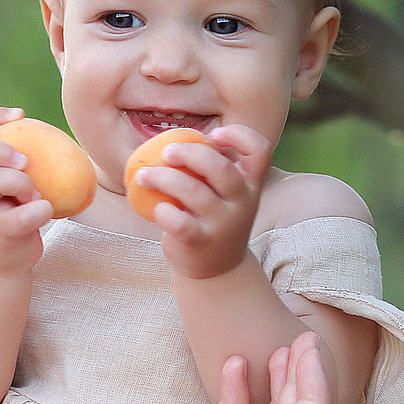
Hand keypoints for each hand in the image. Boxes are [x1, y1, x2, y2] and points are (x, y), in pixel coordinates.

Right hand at [0, 107, 52, 278]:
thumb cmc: (6, 218)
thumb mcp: (3, 189)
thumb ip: (13, 165)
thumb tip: (50, 135)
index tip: (19, 113)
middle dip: (0, 151)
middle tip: (25, 161)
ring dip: (22, 182)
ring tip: (33, 195)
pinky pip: (22, 215)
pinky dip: (40, 209)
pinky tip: (45, 211)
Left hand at [131, 124, 271, 281]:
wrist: (217, 269)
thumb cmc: (213, 217)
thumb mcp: (223, 193)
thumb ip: (211, 168)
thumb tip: (175, 137)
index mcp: (250, 183)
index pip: (260, 151)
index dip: (240, 136)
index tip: (215, 134)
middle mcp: (242, 202)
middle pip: (221, 169)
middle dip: (190, 153)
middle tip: (166, 152)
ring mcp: (223, 224)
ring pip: (194, 192)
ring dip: (163, 177)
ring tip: (143, 175)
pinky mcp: (201, 242)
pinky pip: (180, 222)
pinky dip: (163, 211)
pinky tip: (156, 207)